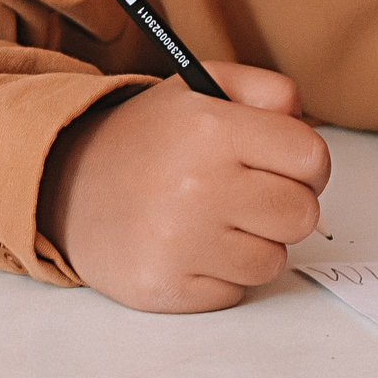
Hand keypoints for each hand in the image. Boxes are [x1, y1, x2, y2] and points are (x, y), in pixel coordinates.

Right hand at [37, 62, 330, 312]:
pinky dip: (222, 274)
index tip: (287, 165)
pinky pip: (236, 292)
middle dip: (285, 204)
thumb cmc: (147, 138)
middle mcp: (197, 186)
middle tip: (250, 193)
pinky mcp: (166, 288)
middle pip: (302, 214)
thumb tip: (304, 123)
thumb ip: (266, 90)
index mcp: (211, 128)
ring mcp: (180, 243)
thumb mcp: (201, 86)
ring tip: (215, 219)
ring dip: (254, 242)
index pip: (312, 159)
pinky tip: (192, 247)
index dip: (307, 163)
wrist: (66, 186)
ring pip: (274, 259)